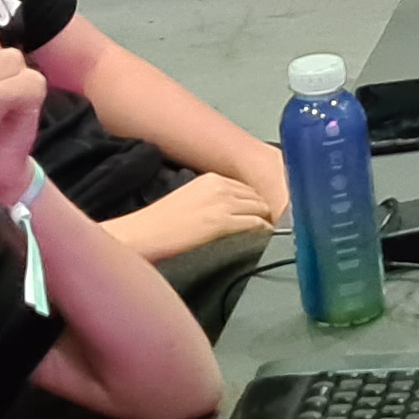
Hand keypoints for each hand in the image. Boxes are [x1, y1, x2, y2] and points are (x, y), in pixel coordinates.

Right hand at [111, 173, 283, 263]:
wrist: (144, 234)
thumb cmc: (162, 223)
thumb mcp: (190, 199)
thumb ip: (213, 200)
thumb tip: (233, 213)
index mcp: (211, 178)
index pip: (247, 188)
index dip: (257, 202)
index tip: (264, 214)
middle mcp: (220, 186)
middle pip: (257, 196)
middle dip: (266, 210)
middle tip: (274, 225)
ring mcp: (222, 203)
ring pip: (260, 208)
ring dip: (268, 220)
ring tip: (272, 233)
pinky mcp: (222, 222)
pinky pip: (256, 224)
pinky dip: (265, 231)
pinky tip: (265, 239)